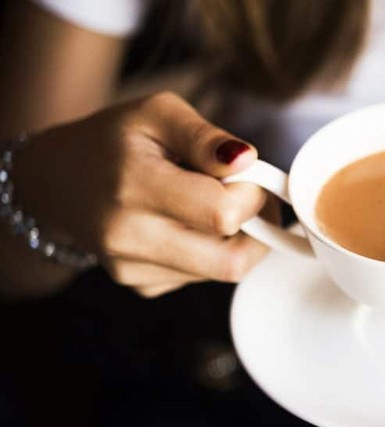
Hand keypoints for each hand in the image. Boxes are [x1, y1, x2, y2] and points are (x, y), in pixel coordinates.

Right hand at [13, 92, 277, 297]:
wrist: (56, 181)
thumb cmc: (114, 141)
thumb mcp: (157, 114)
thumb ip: (205, 136)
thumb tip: (247, 159)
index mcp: (133, 185)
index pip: (223, 213)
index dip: (253, 196)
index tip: (249, 176)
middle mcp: (129, 236)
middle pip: (231, 261)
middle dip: (258, 230)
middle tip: (251, 200)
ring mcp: (132, 268)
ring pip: (222, 272)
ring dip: (236, 239)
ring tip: (214, 204)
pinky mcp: (140, 285)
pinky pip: (201, 278)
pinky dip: (211, 251)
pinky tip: (188, 223)